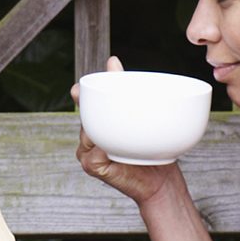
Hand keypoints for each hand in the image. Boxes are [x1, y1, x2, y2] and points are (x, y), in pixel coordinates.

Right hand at [72, 55, 179, 204]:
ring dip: (95, 131)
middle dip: (84, 111)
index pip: (86, 105)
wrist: (160, 179)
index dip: (79, 95)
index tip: (78, 88)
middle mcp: (90, 137)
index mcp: (99, 123)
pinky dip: (99, 150)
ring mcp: (89, 153)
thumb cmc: (150, 149)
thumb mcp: (139, 115)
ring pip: (86, 136)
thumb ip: (126, 90)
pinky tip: (109, 148)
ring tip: (111, 131)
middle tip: (83, 99)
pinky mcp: (94, 167)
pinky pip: (92, 155)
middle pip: (84, 119)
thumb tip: (111, 61)